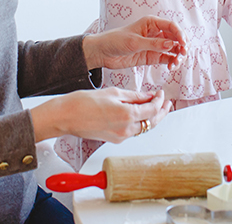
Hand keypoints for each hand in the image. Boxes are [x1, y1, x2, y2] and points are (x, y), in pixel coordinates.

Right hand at [30, 88, 172, 142]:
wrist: (65, 117)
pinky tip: (138, 113)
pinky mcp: (114, 139)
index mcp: (127, 115)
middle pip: (152, 122)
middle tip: (166, 103)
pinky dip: (139, 122)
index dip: (159, 100)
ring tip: (154, 106)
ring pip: (143, 128)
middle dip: (161, 112)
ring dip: (151, 118)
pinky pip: (132, 131)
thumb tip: (148, 95)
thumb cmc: (83, 103)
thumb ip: (134, 96)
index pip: (152, 109)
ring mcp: (120, 136)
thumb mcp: (112, 92)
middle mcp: (126, 129)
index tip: (160, 93)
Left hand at [83, 16, 186, 70]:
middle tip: (182, 55)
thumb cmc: (115, 41)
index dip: (180, 34)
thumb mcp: (134, 42)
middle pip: (176, 37)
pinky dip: (171, 62)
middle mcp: (155, 32)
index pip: (172, 26)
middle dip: (182, 46)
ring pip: (173, 49)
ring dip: (178, 56)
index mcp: (151, 23)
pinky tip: (171, 67)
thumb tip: (172, 44)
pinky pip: (166, 58)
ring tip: (175, 64)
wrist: (103, 52)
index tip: (184, 44)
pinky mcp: (151, 56)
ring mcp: (154, 45)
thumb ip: (154, 44)